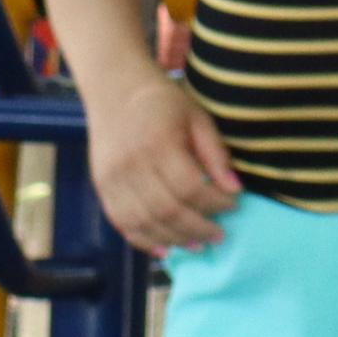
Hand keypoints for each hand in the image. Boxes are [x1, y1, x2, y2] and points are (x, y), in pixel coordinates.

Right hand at [87, 76, 243, 255]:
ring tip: (196, 244)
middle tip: (218, 234)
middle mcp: (131, 163)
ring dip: (174, 239)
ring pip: (144, 223)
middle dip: (198, 228)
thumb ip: (215, 154)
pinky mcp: (102, 187)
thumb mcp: (197, 117)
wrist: (115, 88)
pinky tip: (166, 248)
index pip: (190, 187)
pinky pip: (123, 224)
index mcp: (158, 143)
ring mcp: (112, 178)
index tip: (233, 205)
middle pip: (167, 210)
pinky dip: (145, 241)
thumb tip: (235, 190)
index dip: (215, 203)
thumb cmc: (163, 102)